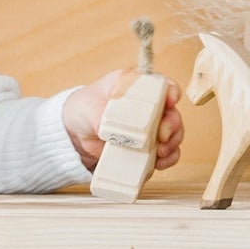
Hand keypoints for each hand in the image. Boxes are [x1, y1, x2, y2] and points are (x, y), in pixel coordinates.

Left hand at [62, 67, 183, 173]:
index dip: (171, 92)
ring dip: (172, 144)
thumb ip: (101, 116)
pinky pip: (167, 153)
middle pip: (172, 112)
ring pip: (174, 134)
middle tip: (162, 136)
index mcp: (137, 87)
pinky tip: (159, 163)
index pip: (162, 85)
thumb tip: (111, 131)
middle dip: (172, 125)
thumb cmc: (84, 110)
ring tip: (160, 153)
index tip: (170, 102)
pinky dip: (167, 159)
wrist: (75, 134)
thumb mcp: (89, 108)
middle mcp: (149, 106)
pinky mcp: (148, 147)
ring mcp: (151, 127)